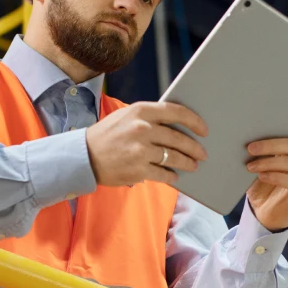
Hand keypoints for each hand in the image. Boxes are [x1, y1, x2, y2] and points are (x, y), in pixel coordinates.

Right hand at [85, 102, 208, 186]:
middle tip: (202, 153)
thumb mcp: (125, 117)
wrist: (83, 157)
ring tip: (193, 165)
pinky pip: (163, 174)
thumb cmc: (107, 135)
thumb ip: (148, 118)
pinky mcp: (138, 169)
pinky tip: (174, 177)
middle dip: (194, 147)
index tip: (204, 129)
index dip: (194, 121)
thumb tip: (177, 126)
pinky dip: (171, 176)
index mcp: (140, 111)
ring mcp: (140, 150)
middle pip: (178, 138)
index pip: (175, 112)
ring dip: (187, 163)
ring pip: (174, 157)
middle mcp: (142, 129)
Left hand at [245, 96, 287, 230]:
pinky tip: (262, 175)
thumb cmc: (260, 187)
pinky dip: (275, 176)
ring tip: (250, 165)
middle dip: (271, 144)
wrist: (261, 215)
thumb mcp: (258, 165)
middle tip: (250, 147)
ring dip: (268, 162)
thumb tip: (248, 136)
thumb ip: (261, 152)